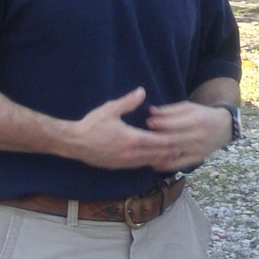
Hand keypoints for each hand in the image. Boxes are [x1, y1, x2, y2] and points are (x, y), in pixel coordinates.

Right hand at [59, 88, 178, 169]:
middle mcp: (131, 153)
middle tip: (184, 146)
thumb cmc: (92, 124)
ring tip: (174, 153)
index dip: (172, 140)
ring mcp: (125, 162)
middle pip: (158, 154)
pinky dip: (151, 162)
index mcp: (132, 139)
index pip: (158, 141)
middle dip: (171, 150)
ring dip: (162, 157)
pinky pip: (140, 165)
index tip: (182, 136)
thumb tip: (142, 91)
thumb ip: (128, 102)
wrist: (74, 143)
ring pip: (150, 162)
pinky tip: (156, 158)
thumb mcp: (110, 109)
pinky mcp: (120, 167)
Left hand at [146, 101, 232, 170]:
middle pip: (173, 139)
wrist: (223, 128)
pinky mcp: (197, 159)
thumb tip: (151, 112)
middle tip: (142, 137)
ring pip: (175, 152)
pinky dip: (165, 165)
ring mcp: (198, 150)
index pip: (175, 123)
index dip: (160, 123)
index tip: (148, 121)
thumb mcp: (189, 107)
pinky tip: (154, 163)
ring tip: (144, 150)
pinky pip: (179, 165)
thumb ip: (170, 110)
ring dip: (158, 152)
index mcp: (197, 120)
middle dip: (156, 138)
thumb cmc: (202, 115)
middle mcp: (198, 136)